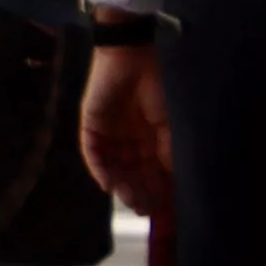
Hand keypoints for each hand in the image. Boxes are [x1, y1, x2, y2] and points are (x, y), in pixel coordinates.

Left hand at [77, 42, 165, 208]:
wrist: (134, 54)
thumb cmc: (161, 84)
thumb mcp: (173, 123)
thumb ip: (170, 151)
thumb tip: (174, 181)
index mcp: (153, 134)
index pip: (155, 168)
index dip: (160, 188)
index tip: (165, 209)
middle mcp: (131, 135)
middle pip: (134, 170)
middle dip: (140, 191)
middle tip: (145, 211)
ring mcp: (110, 130)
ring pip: (115, 165)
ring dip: (122, 185)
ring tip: (130, 202)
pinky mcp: (91, 123)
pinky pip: (93, 152)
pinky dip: (100, 169)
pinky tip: (109, 185)